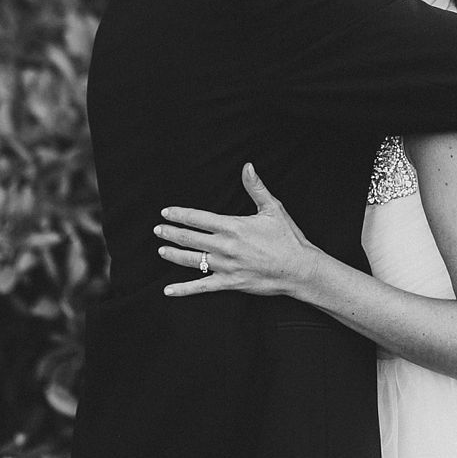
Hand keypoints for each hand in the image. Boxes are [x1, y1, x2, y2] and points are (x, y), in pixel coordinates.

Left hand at [155, 163, 321, 297]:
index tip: (166, 213)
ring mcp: (225, 266)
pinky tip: (168, 290)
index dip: (179, 214)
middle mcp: (225, 246)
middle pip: (190, 238)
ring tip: (161, 250)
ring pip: (192, 260)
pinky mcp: (229, 283)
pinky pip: (201, 286)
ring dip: (174, 255)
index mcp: (233, 226)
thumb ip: (255, 187)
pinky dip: (183, 289)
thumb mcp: (272, 208)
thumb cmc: (287, 238)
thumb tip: (247, 166)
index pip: (198, 218)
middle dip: (171, 233)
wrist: (299, 269)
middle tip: (157, 229)